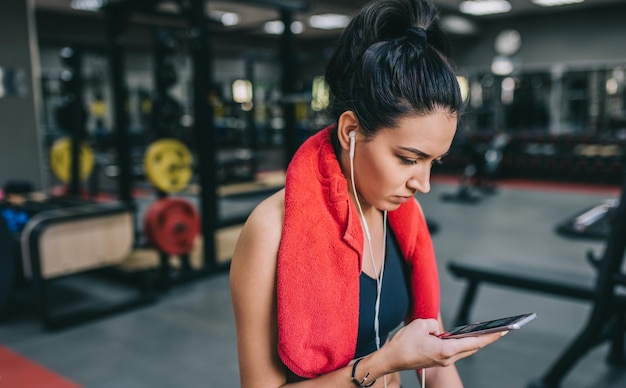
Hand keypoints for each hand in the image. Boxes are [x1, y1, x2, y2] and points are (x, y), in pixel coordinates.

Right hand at [382, 318, 503, 370]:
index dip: (491, 336)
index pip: (475, 342)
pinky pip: (454, 351)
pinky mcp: (437, 361)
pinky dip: (461, 343)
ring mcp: (443, 361)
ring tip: (483, 332)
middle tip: (499, 330)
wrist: (391, 359)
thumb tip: (438, 330)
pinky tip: (462, 337)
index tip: (504, 331)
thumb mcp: (420, 324)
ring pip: (464, 350)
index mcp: (447, 349)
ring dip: (473, 341)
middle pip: (473, 347)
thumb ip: (434, 324)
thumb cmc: (404, 344)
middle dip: (486, 338)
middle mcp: (448, 358)